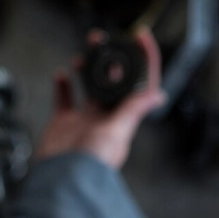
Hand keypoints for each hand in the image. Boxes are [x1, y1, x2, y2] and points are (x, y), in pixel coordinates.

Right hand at [35, 27, 166, 169]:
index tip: (140, 37)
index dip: (143, 60)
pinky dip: (62, 85)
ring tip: (82, 54)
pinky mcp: (64, 123)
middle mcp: (106, 117)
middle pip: (112, 81)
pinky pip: (64, 99)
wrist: (61, 180)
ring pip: (88, 86)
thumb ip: (132, 111)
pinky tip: (61, 75)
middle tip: (101, 40)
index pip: (139, 84)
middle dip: (109, 58)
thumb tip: (157, 95)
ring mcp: (84, 119)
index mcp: (123, 119)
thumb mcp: (116, 132)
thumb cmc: (90, 163)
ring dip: (86, 68)